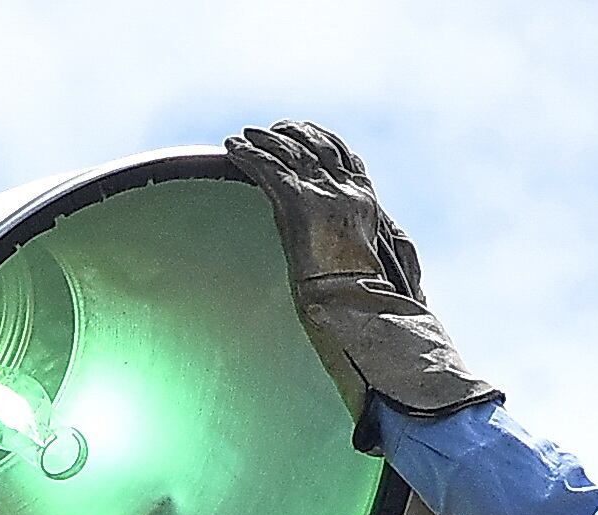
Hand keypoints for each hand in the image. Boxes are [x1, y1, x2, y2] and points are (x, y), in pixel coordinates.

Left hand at [224, 121, 424, 297]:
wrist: (353, 302)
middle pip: (318, 145)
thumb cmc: (357, 292)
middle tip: (272, 129)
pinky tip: (233, 149)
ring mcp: (324, 193)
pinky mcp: (301, 201)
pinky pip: (269, 167)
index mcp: (364, 199)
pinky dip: (249, 154)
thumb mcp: (361, 254)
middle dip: (294, 132)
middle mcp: (346, 189)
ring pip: (291, 151)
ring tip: (245, 135)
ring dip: (265, 139)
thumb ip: (348, 234)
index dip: (324, 139)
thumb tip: (330, 237)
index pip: (346, 157)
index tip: (306, 132)